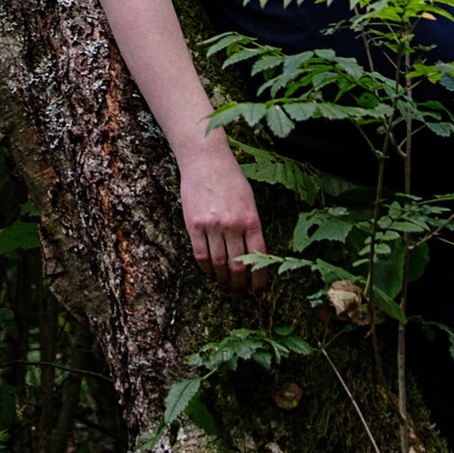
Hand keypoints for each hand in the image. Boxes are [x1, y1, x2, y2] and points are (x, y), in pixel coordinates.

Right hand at [179, 144, 266, 280]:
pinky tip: (210, 273)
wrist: (206, 160)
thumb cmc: (231, 178)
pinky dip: (206, 268)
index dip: (259, 279)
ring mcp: (212, 225)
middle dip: (239, 284)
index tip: (259, 291)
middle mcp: (233, 225)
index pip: (259, 257)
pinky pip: (200, 254)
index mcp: (252, 219)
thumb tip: (254, 254)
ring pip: (218, 263)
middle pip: (237, 265)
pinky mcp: (194, 225)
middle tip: (240, 292)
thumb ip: (252, 226)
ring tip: (225, 286)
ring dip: (222, 280)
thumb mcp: (250, 200)